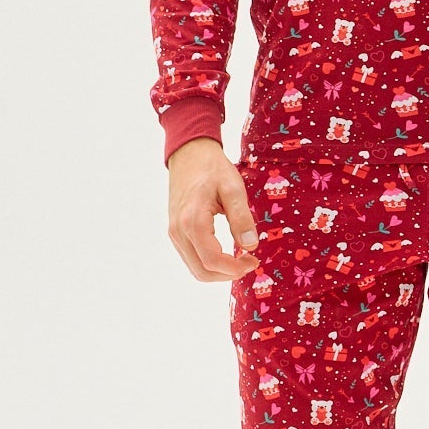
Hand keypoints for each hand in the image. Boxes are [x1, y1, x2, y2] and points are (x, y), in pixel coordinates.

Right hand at [166, 138, 262, 281]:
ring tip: (240, 259)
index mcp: (193, 220)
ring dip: (219, 271)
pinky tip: (226, 253)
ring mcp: (175, 232)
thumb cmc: (212, 168)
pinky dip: (209, 263)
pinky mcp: (175, 232)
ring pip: (195, 268)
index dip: (235, 268)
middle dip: (228, 274)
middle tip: (249, 262)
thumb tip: (251, 246)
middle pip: (202, 271)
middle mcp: (179, 231)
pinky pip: (191, 258)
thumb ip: (241, 218)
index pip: (212, 260)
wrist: (188, 154)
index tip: (254, 260)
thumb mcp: (233, 188)